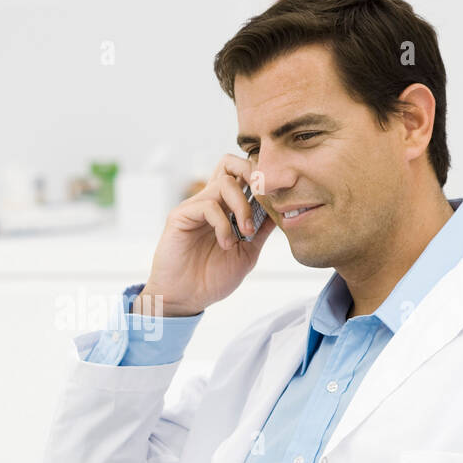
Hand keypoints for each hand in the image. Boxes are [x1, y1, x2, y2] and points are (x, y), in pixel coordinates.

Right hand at [133, 154, 274, 316]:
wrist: (186, 299)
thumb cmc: (212, 278)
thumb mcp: (247, 253)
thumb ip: (261, 231)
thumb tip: (282, 210)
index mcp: (225, 208)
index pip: (241, 174)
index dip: (260, 178)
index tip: (275, 202)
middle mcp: (209, 202)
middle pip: (230, 163)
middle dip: (252, 175)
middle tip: (263, 200)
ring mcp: (194, 207)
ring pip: (224, 183)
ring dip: (242, 207)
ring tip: (244, 233)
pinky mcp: (180, 216)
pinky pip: (208, 205)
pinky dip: (224, 225)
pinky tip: (226, 244)